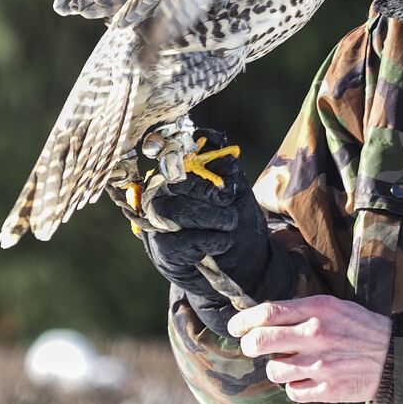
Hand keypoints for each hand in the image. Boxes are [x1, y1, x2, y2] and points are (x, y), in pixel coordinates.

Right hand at [137, 129, 294, 333]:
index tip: (225, 183)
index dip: (198, 166)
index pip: (176, 157)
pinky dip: (208, 240)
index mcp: (178, 173)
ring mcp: (158, 222)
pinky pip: (179, 240)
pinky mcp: (162, 248)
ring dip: (209, 217)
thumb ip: (225, 166)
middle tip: (229, 203)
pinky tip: (222, 241)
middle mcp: (161, 194)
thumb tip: (214, 138)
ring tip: (229, 223)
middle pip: (173, 184)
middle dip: (206, 193)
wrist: (244, 265)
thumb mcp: (237, 189)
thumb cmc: (237, 220)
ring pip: (174, 211)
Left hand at [228, 296, 392, 403]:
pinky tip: (306, 379)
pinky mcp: (327, 390)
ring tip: (291, 363)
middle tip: (251, 347)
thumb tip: (262, 318)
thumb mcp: (333, 306)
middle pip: (260, 342)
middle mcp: (316, 336)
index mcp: (317, 310)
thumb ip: (300, 310)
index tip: (235, 327)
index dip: (243, 321)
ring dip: (276, 368)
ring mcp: (321, 365)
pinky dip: (295, 386)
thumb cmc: (359, 328)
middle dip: (249, 345)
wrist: (393, 356)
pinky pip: (292, 392)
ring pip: (273, 371)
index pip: (267, 313)